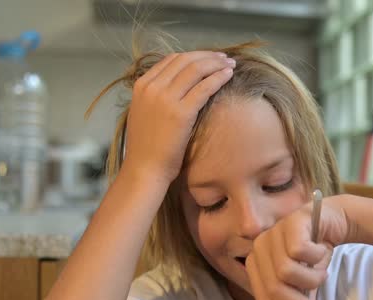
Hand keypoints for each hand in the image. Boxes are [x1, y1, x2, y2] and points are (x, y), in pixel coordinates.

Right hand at [121, 51, 234, 183]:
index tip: (208, 58)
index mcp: (142, 86)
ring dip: (216, 63)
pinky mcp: (181, 112)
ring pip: (196, 69)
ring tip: (230, 64)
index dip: (193, 56)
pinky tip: (229, 75)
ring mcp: (165, 98)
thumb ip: (155, 97)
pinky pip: (204, 87)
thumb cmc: (147, 148)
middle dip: (208, 56)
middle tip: (224, 58)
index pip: (171, 60)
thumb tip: (174, 87)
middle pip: (185, 60)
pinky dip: (218, 77)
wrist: (144, 169)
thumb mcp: (144, 114)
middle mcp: (152, 87)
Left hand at [245, 194, 351, 299]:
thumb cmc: (313, 257)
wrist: (332, 222)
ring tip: (321, 274)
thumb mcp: (307, 288)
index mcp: (256, 268)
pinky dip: (316, 258)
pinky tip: (321, 252)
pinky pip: (300, 252)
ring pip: (287, 273)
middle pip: (274, 290)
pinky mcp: (289, 223)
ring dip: (311, 280)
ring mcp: (272, 234)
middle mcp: (259, 250)